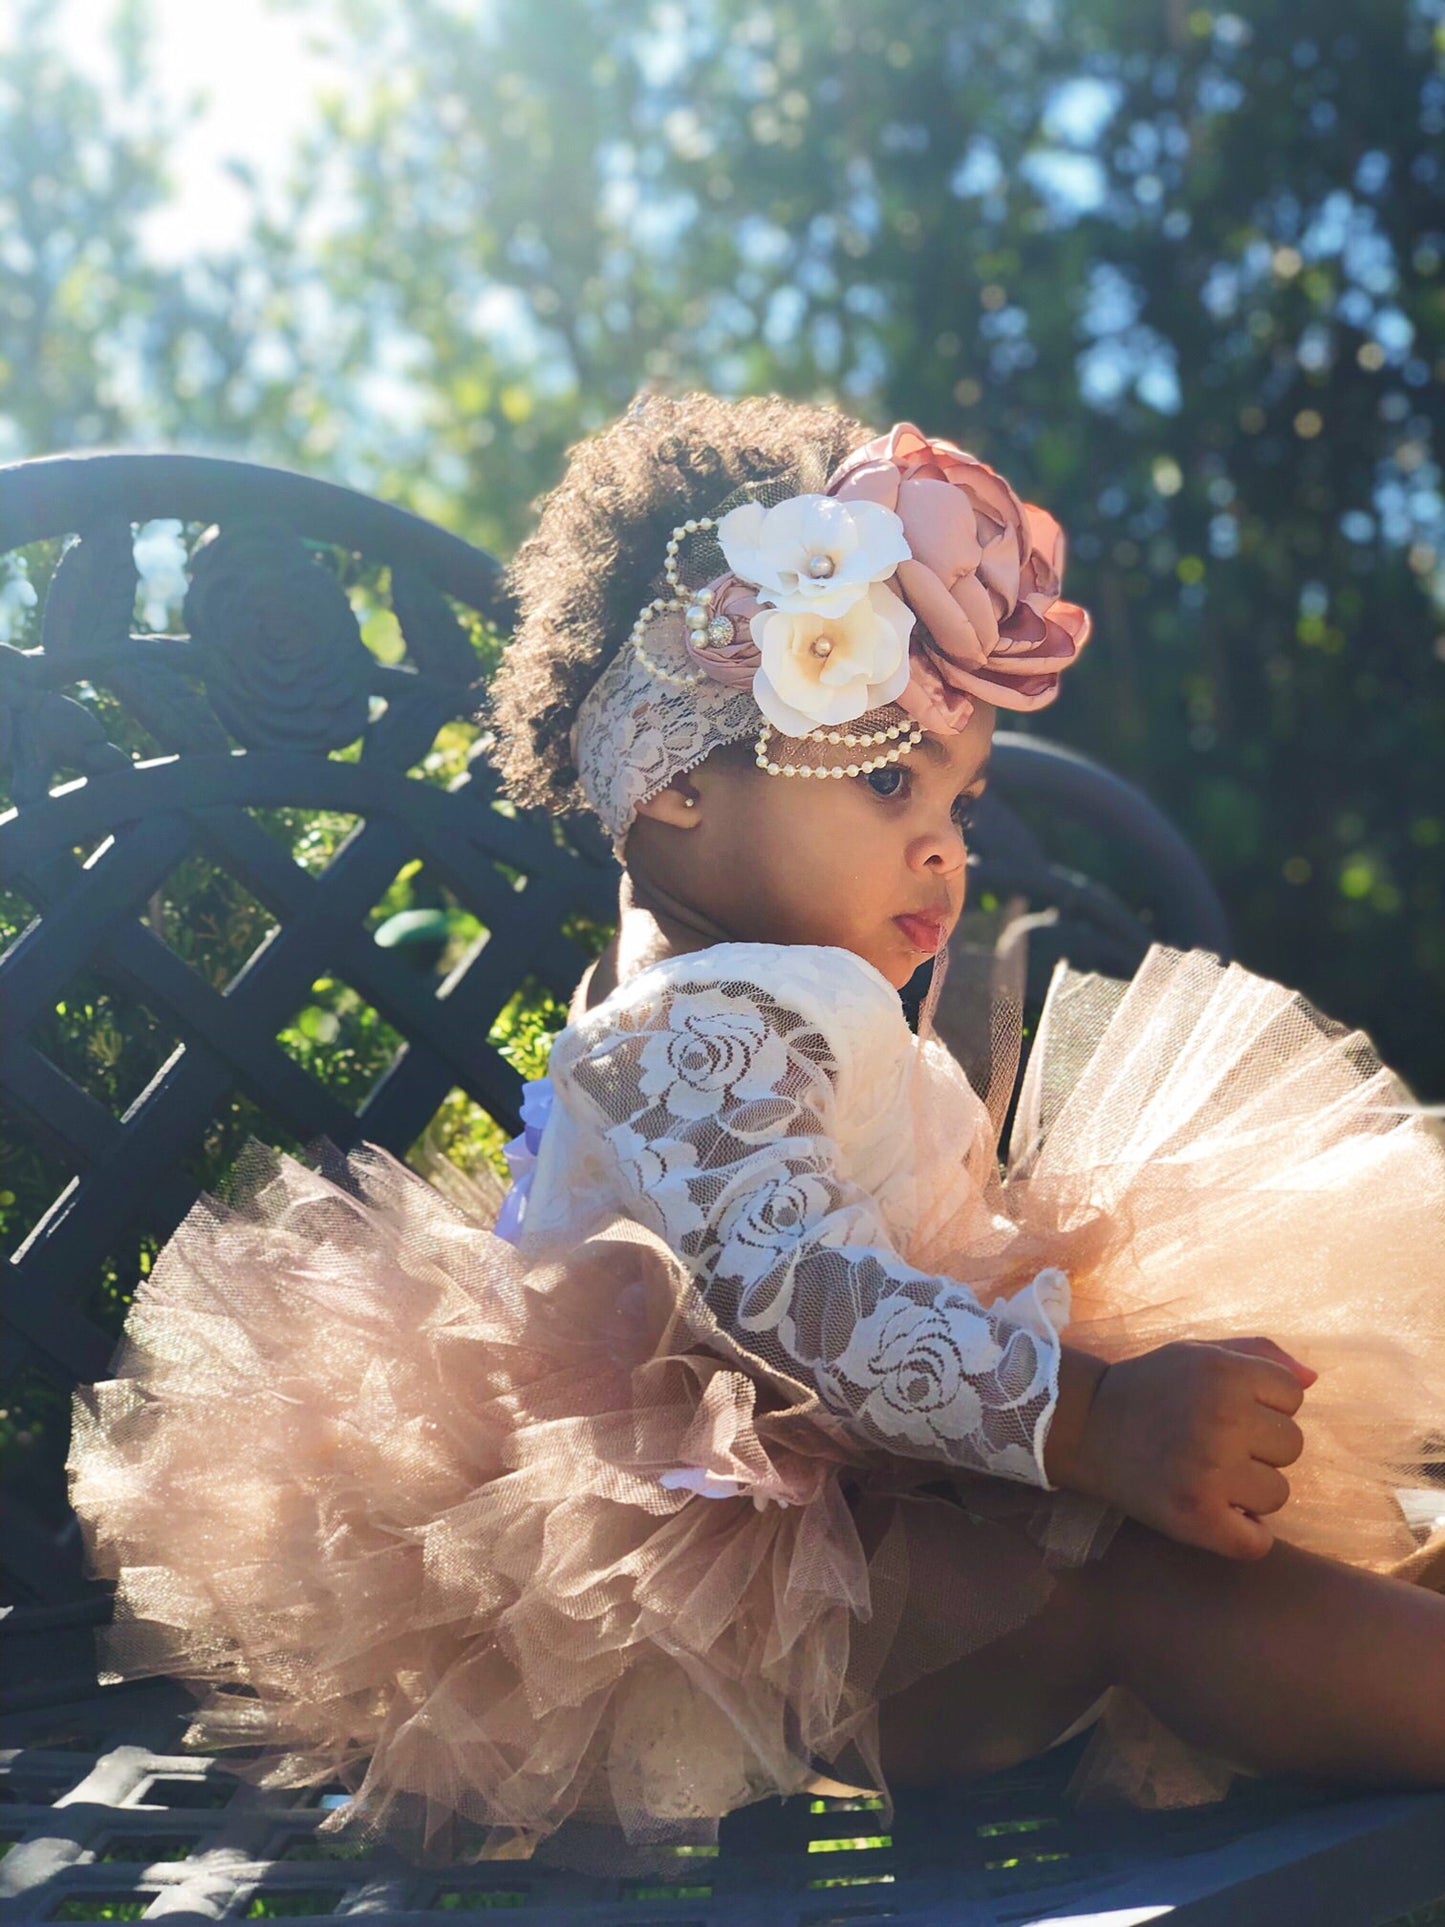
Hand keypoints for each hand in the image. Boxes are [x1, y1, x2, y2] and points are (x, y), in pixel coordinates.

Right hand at [1062, 1336, 1314, 1559]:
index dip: (1265, 1404)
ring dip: (1251, 1490)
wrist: (1086, 1426)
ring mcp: (1211, 1471)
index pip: (1293, 1396)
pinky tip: (1218, 1514)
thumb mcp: (1200, 1353)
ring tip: (1211, 1476)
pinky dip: (1244, 1534)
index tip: (1229, 1410)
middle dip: (1261, 1447)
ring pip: (1279, 1492)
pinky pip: (1257, 1541)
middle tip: (1216, 1444)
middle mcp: (1224, 1419)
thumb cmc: (1151, 1387)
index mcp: (1227, 1373)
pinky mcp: (1197, 1516)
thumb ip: (1259, 1355)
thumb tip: (1312, 1380)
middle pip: (1292, 1445)